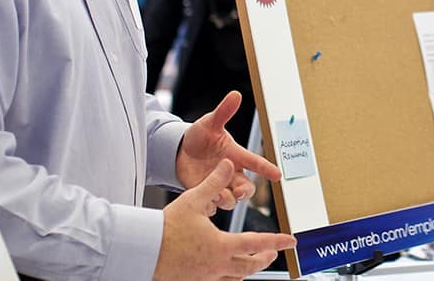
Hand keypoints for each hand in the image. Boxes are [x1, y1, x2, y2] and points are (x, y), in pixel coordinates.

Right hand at [155, 160, 296, 280]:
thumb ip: (213, 183)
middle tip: (273, 252)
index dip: (277, 240)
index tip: (291, 241)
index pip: (257, 243)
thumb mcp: (192, 200)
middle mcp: (217, 265)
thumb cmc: (166, 226)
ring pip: (236, 277)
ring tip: (252, 261)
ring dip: (248, 269)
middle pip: (250, 266)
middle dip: (264, 259)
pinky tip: (226, 269)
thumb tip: (229, 164)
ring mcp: (206, 276)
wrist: (142, 251)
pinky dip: (229, 275)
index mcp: (221, 245)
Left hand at [176, 91, 281, 201]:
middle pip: (246, 188)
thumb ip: (223, 111)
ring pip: (230, 199)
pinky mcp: (205, 194)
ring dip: (226, 199)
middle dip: (246, 191)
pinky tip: (205, 202)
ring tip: (217, 195)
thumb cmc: (200, 136)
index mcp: (235, 156)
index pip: (255, 162)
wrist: (179, 151)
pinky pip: (212, 205)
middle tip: (240, 190)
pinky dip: (210, 205)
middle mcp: (231, 173)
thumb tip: (235, 94)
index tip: (277, 175)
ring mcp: (218, 185)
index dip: (267, 168)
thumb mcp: (210, 123)